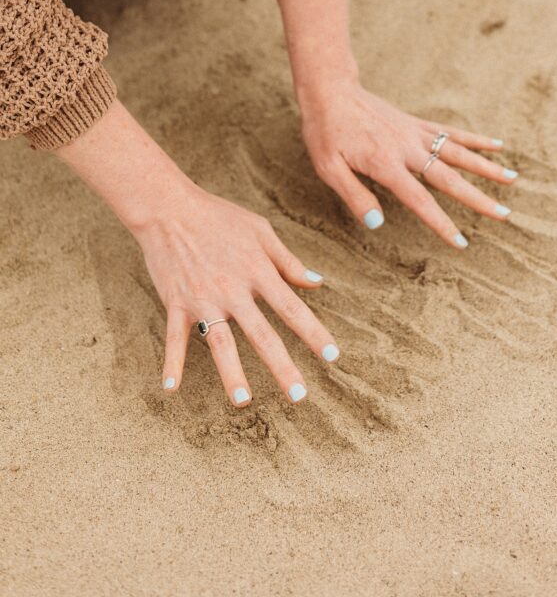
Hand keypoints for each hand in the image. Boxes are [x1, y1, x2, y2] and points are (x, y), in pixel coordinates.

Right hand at [131, 179, 339, 404]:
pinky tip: (171, 388)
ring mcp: (203, 298)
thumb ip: (288, 261)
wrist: (169, 208)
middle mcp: (233, 289)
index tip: (332, 356)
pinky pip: (174, 338)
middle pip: (262, 334)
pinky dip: (172, 362)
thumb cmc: (219, 216)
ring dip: (231, 372)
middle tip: (299, 396)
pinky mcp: (176, 303)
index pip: (292, 308)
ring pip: (220, 342)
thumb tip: (318, 283)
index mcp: (257, 271)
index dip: (313, 333)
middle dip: (282, 366)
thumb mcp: (260, 231)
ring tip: (243, 401)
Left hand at [297, 80, 517, 248]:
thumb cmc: (325, 132)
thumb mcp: (328, 167)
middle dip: (477, 198)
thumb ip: (354, 195)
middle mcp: (407, 148)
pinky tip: (497, 144)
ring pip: (458, 152)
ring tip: (513, 179)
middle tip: (504, 215)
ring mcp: (415, 133)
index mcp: (385, 164)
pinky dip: (475, 139)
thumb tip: (377, 224)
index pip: (419, 200)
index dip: (441, 223)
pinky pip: (451, 132)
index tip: (461, 242)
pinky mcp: (416, 123)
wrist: (330, 91)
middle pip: (449, 177)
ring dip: (486, 166)